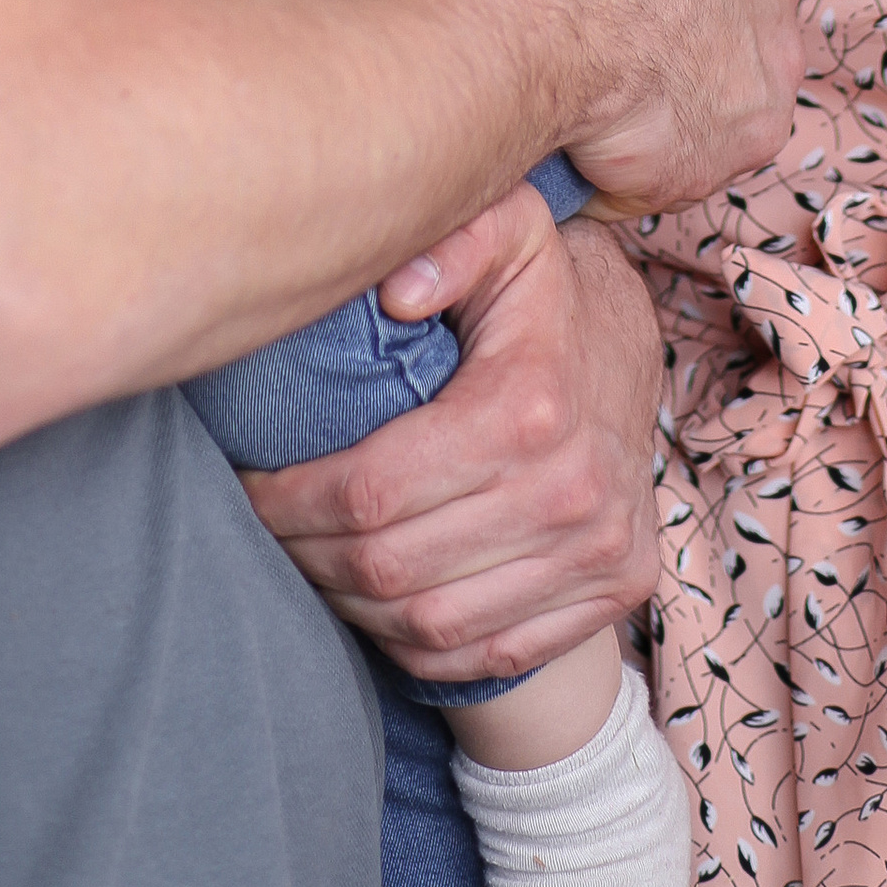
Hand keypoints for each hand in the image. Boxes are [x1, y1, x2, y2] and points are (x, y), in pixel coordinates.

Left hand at [245, 197, 659, 681]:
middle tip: (268, 525)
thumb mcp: (507, 232)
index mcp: (529, 407)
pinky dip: (417, 642)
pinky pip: (488, 655)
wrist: (635, 348)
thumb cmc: (544, 291)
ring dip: (352, 604)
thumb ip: (453, 242)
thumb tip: (396, 292)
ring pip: (431, 623)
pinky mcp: (615, 591)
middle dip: (308, 553)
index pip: (371, 490)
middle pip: (392, 566)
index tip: (251, 484)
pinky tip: (380, 600)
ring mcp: (599, 552)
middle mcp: (572, 492)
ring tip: (314, 560)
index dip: (292, 498)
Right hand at [522, 0, 800, 214]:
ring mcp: (745, 117)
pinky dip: (633, 158)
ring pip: (702, 113)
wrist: (566, 10)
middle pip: (732, 52)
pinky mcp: (701, 172)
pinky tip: (589, 132)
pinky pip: (667, 170)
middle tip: (616, 36)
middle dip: (687, 49)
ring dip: (663, 105)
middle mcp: (779, 48)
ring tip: (596, 89)